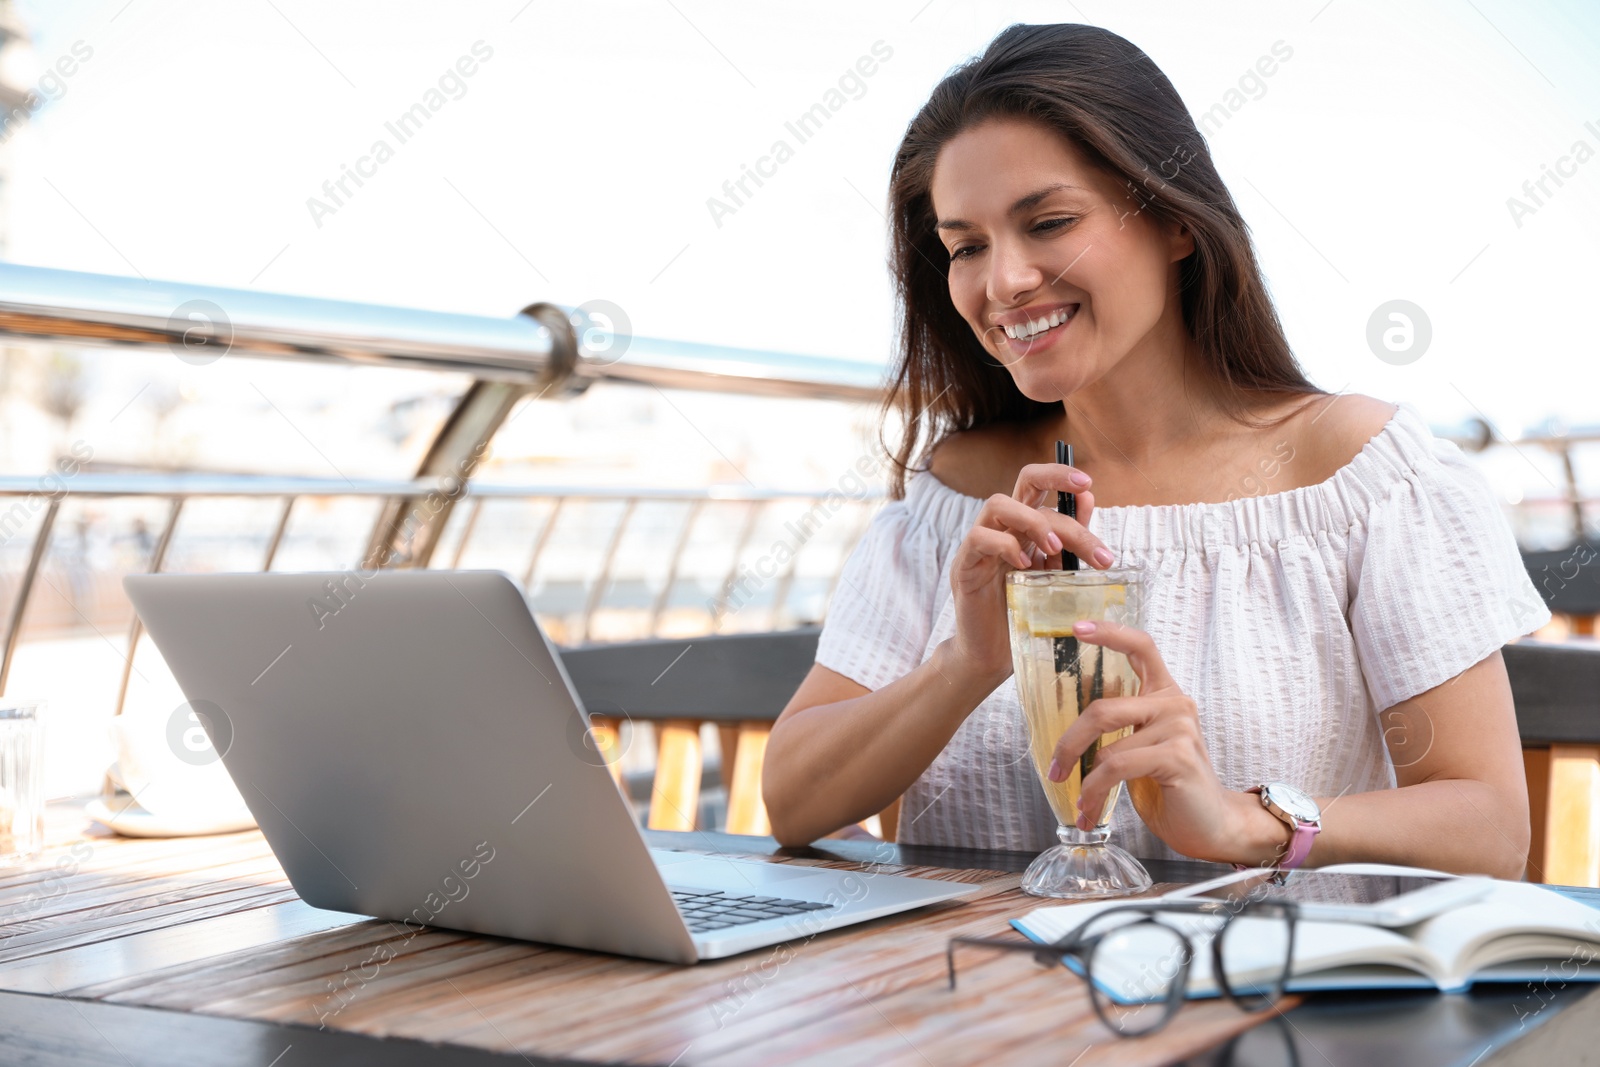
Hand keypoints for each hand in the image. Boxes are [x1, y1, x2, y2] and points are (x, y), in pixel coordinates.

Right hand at [943, 462, 1115, 684]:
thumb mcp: (1055, 573)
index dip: (1060, 475)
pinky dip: (1006, 546)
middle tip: (1083, 505)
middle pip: (1022, 481)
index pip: (1038, 484)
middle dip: (1055, 480)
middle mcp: (1002, 527)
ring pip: (999, 504)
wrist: (993, 652)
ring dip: (1033, 521)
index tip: (1088, 484)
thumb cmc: (1023, 612)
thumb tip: (1087, 500)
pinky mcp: (965, 565)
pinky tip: (1025, 566)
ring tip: (1054, 548)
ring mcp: (980, 544)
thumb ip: (1068, 540)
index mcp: (1024, 526)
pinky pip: (980, 538)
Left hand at [1050, 618, 1276, 863]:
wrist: (1211, 825)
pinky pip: (1117, 768)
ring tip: (1082, 803)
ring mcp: (1179, 728)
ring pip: (1107, 748)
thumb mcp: (1141, 747)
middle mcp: (1175, 704)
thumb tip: (1070, 730)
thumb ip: (1120, 727)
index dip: (1109, 633)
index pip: (1141, 647)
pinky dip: (1095, 791)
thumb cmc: (1171, 786)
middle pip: (1103, 709)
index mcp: (1164, 695)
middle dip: (1070, 743)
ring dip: (1085, 782)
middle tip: (1055, 769)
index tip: (1077, 627)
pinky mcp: (1177, 756)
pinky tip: (1091, 809)